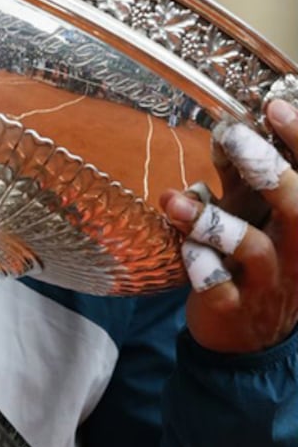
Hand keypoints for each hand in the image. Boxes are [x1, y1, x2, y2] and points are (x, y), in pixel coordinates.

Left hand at [162, 98, 297, 353]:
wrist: (244, 340)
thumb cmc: (252, 264)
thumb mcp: (255, 217)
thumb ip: (243, 178)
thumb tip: (226, 128)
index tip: (273, 105)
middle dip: (265, 169)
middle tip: (229, 135)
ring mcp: (270, 285)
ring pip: (254, 249)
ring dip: (213, 219)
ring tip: (174, 199)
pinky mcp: (236, 311)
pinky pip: (218, 286)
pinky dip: (198, 264)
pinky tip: (182, 248)